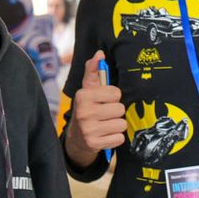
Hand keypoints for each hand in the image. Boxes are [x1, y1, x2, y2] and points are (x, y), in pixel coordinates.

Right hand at [64, 50, 127, 167]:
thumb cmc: (87, 108)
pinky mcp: (94, 144)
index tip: (104, 100)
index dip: (113, 97)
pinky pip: (119, 138)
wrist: (77, 137)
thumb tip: (100, 53)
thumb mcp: (88, 89)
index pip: (115, 93)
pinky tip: (105, 135)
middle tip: (105, 114)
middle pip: (120, 109)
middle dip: (116, 112)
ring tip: (106, 124)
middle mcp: (84, 113)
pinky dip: (115, 138)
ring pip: (121, 124)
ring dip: (117, 125)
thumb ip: (94, 71)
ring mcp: (88, 130)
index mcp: (83, 96)